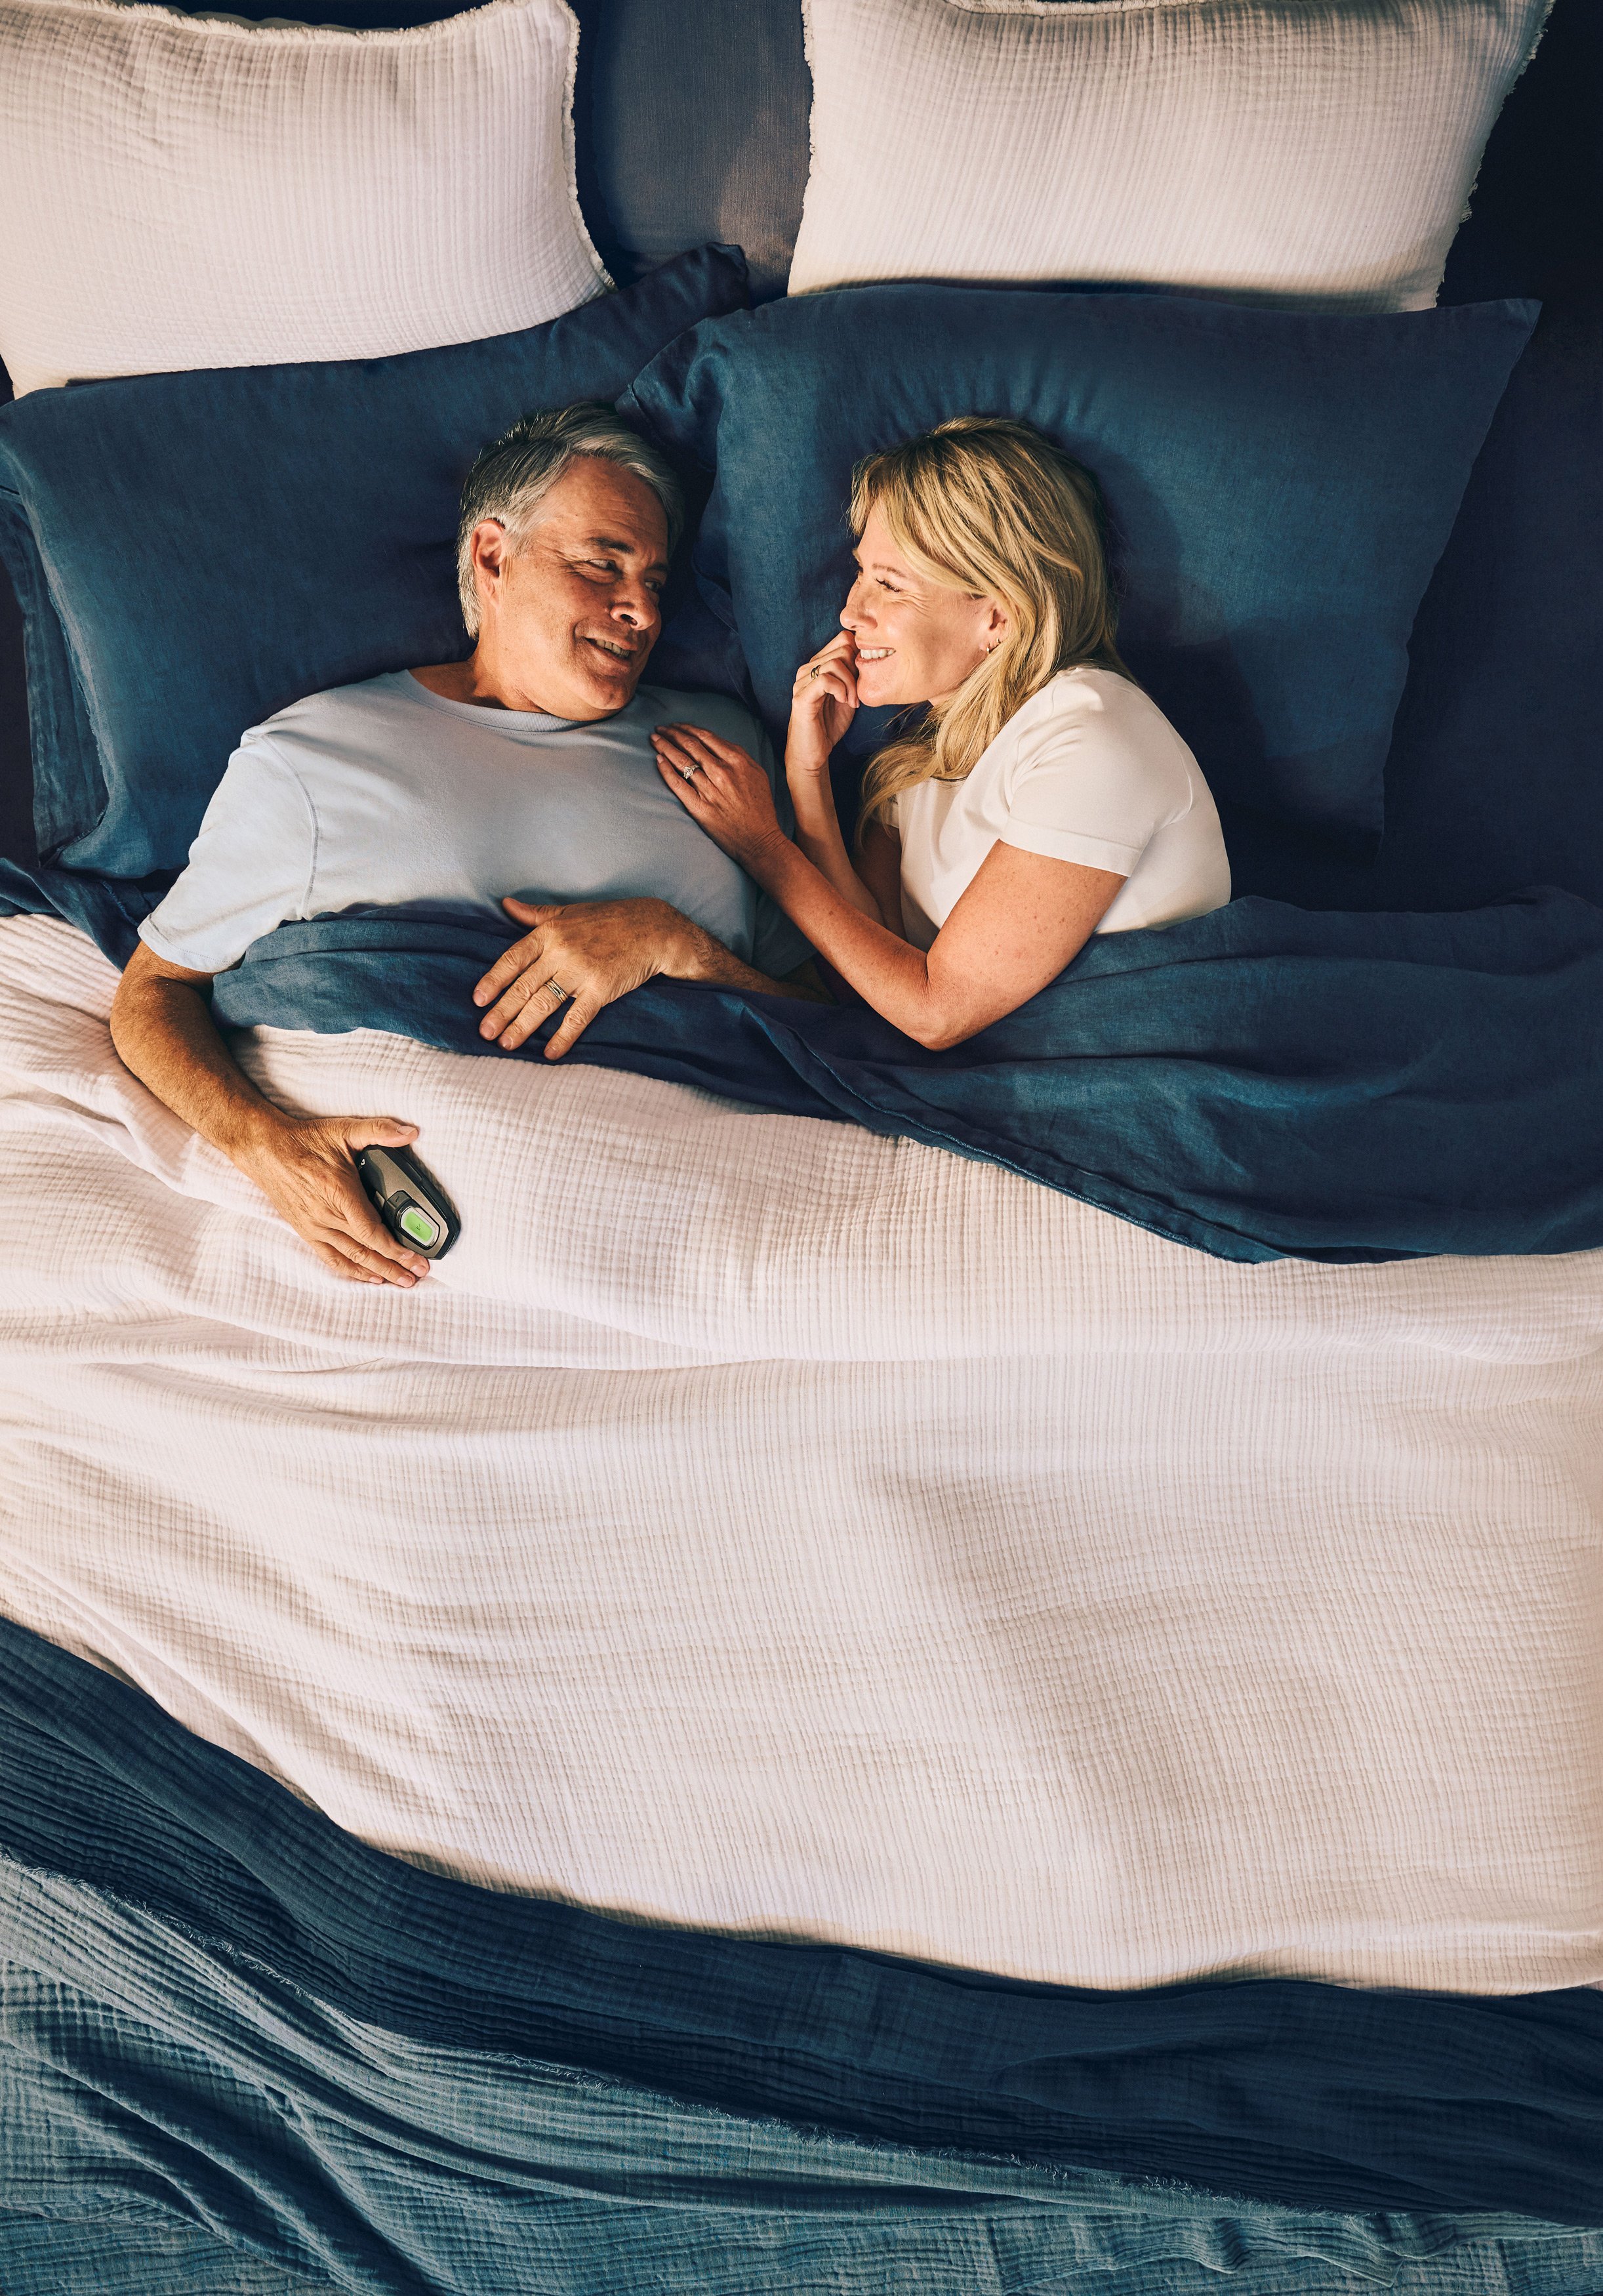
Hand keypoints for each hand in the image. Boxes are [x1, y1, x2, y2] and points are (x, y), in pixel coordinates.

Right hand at [237, 1113, 430, 1286]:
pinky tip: (370, 1277)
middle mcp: (326, 1215)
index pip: (371, 1230)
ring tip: (401, 1281)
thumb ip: (379, 1130)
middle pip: (366, 1250)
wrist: (265, 1151)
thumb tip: (410, 1133)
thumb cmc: (304, 1141)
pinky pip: (331, 1259)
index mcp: (339, 1191)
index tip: (415, 1257)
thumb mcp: (343, 1129)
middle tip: (418, 1275)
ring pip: (351, 1258)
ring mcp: (315, 1227)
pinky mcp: (306, 1232)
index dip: (395, 1248)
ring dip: (378, 1272)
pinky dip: (352, 1271)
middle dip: (395, 1265)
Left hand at [473, 895, 689, 1058]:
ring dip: (523, 1026)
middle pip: (524, 985)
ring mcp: (581, 971)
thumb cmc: (610, 919)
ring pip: (544, 1003)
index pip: (512, 959)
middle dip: (502, 1011)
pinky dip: (563, 1037)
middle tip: (484, 1032)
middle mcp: (561, 951)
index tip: (478, 1000)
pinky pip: (577, 1017)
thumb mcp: (569, 911)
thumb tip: (505, 904)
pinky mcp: (601, 989)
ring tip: (506, 1044)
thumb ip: (535, 914)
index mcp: (550, 932)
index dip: (494, 980)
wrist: (654, 929)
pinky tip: (549, 1054)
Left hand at [652, 723, 784, 866]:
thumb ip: (739, 757)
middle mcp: (722, 772)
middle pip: (690, 745)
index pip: (706, 737)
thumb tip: (718, 744)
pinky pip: (678, 784)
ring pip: (681, 761)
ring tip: (654, 739)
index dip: (687, 728)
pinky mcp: (699, 807)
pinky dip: (666, 770)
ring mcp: (709, 789)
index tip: (677, 726)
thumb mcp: (758, 774)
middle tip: (660, 729)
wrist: (759, 840)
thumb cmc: (760, 808)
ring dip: (664, 747)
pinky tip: (658, 760)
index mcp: (737, 760)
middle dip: (672, 733)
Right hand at [787, 631, 857, 778]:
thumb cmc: (830, 724)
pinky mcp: (801, 697)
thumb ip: (855, 675)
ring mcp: (802, 681)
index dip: (859, 655)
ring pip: (835, 662)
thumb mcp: (849, 694)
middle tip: (857, 695)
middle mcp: (807, 669)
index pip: (843, 639)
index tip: (863, 679)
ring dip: (851, 683)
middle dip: (857, 671)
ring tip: (852, 702)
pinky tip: (844, 702)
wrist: (814, 752)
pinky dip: (840, 689)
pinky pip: (825, 679)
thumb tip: (870, 656)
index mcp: (818, 665)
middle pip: (842, 648)